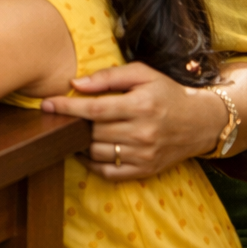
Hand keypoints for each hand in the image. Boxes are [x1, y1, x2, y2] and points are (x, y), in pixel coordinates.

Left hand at [41, 62, 226, 179]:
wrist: (201, 123)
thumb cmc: (167, 93)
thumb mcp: (143, 75)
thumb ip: (108, 77)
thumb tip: (75, 84)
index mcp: (141, 106)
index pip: (94, 109)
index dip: (66, 108)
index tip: (45, 104)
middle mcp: (143, 133)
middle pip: (93, 131)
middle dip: (69, 124)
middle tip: (54, 117)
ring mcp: (144, 155)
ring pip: (97, 152)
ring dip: (77, 143)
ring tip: (68, 132)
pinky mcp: (145, 170)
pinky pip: (109, 172)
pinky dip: (91, 163)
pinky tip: (83, 150)